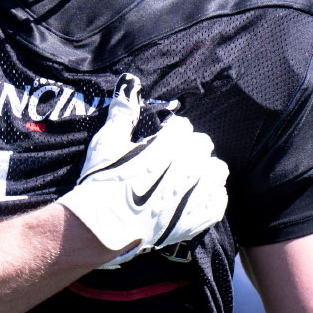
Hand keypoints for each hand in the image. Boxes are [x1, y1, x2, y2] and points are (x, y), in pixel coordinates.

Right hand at [59, 74, 228, 267]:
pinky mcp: (189, 225)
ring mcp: (187, 201)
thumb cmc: (99, 184)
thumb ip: (122, 113)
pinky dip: (214, 196)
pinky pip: (218, 206)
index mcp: (160, 151)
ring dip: (206, 168)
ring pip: (217, 173)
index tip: (165, 135)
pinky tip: (201, 193)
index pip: (183, 127)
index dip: (174, 128)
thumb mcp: (105, 144)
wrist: (95, 230)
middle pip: (203, 146)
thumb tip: (129, 83)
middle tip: (178, 152)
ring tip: (193, 171)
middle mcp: (179, 174)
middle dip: (191, 145)